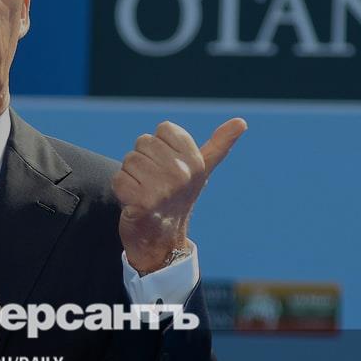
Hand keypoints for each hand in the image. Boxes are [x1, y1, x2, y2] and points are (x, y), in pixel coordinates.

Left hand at [112, 118, 247, 273]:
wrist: (164, 239)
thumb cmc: (180, 197)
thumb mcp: (202, 170)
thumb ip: (219, 144)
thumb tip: (241, 122)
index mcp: (196, 161)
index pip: (164, 129)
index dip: (161, 146)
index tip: (167, 166)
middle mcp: (182, 173)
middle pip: (143, 143)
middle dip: (143, 162)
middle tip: (154, 183)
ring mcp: (163, 189)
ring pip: (129, 161)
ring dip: (131, 177)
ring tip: (144, 192)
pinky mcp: (142, 203)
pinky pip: (119, 180)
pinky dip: (122, 191)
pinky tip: (134, 204)